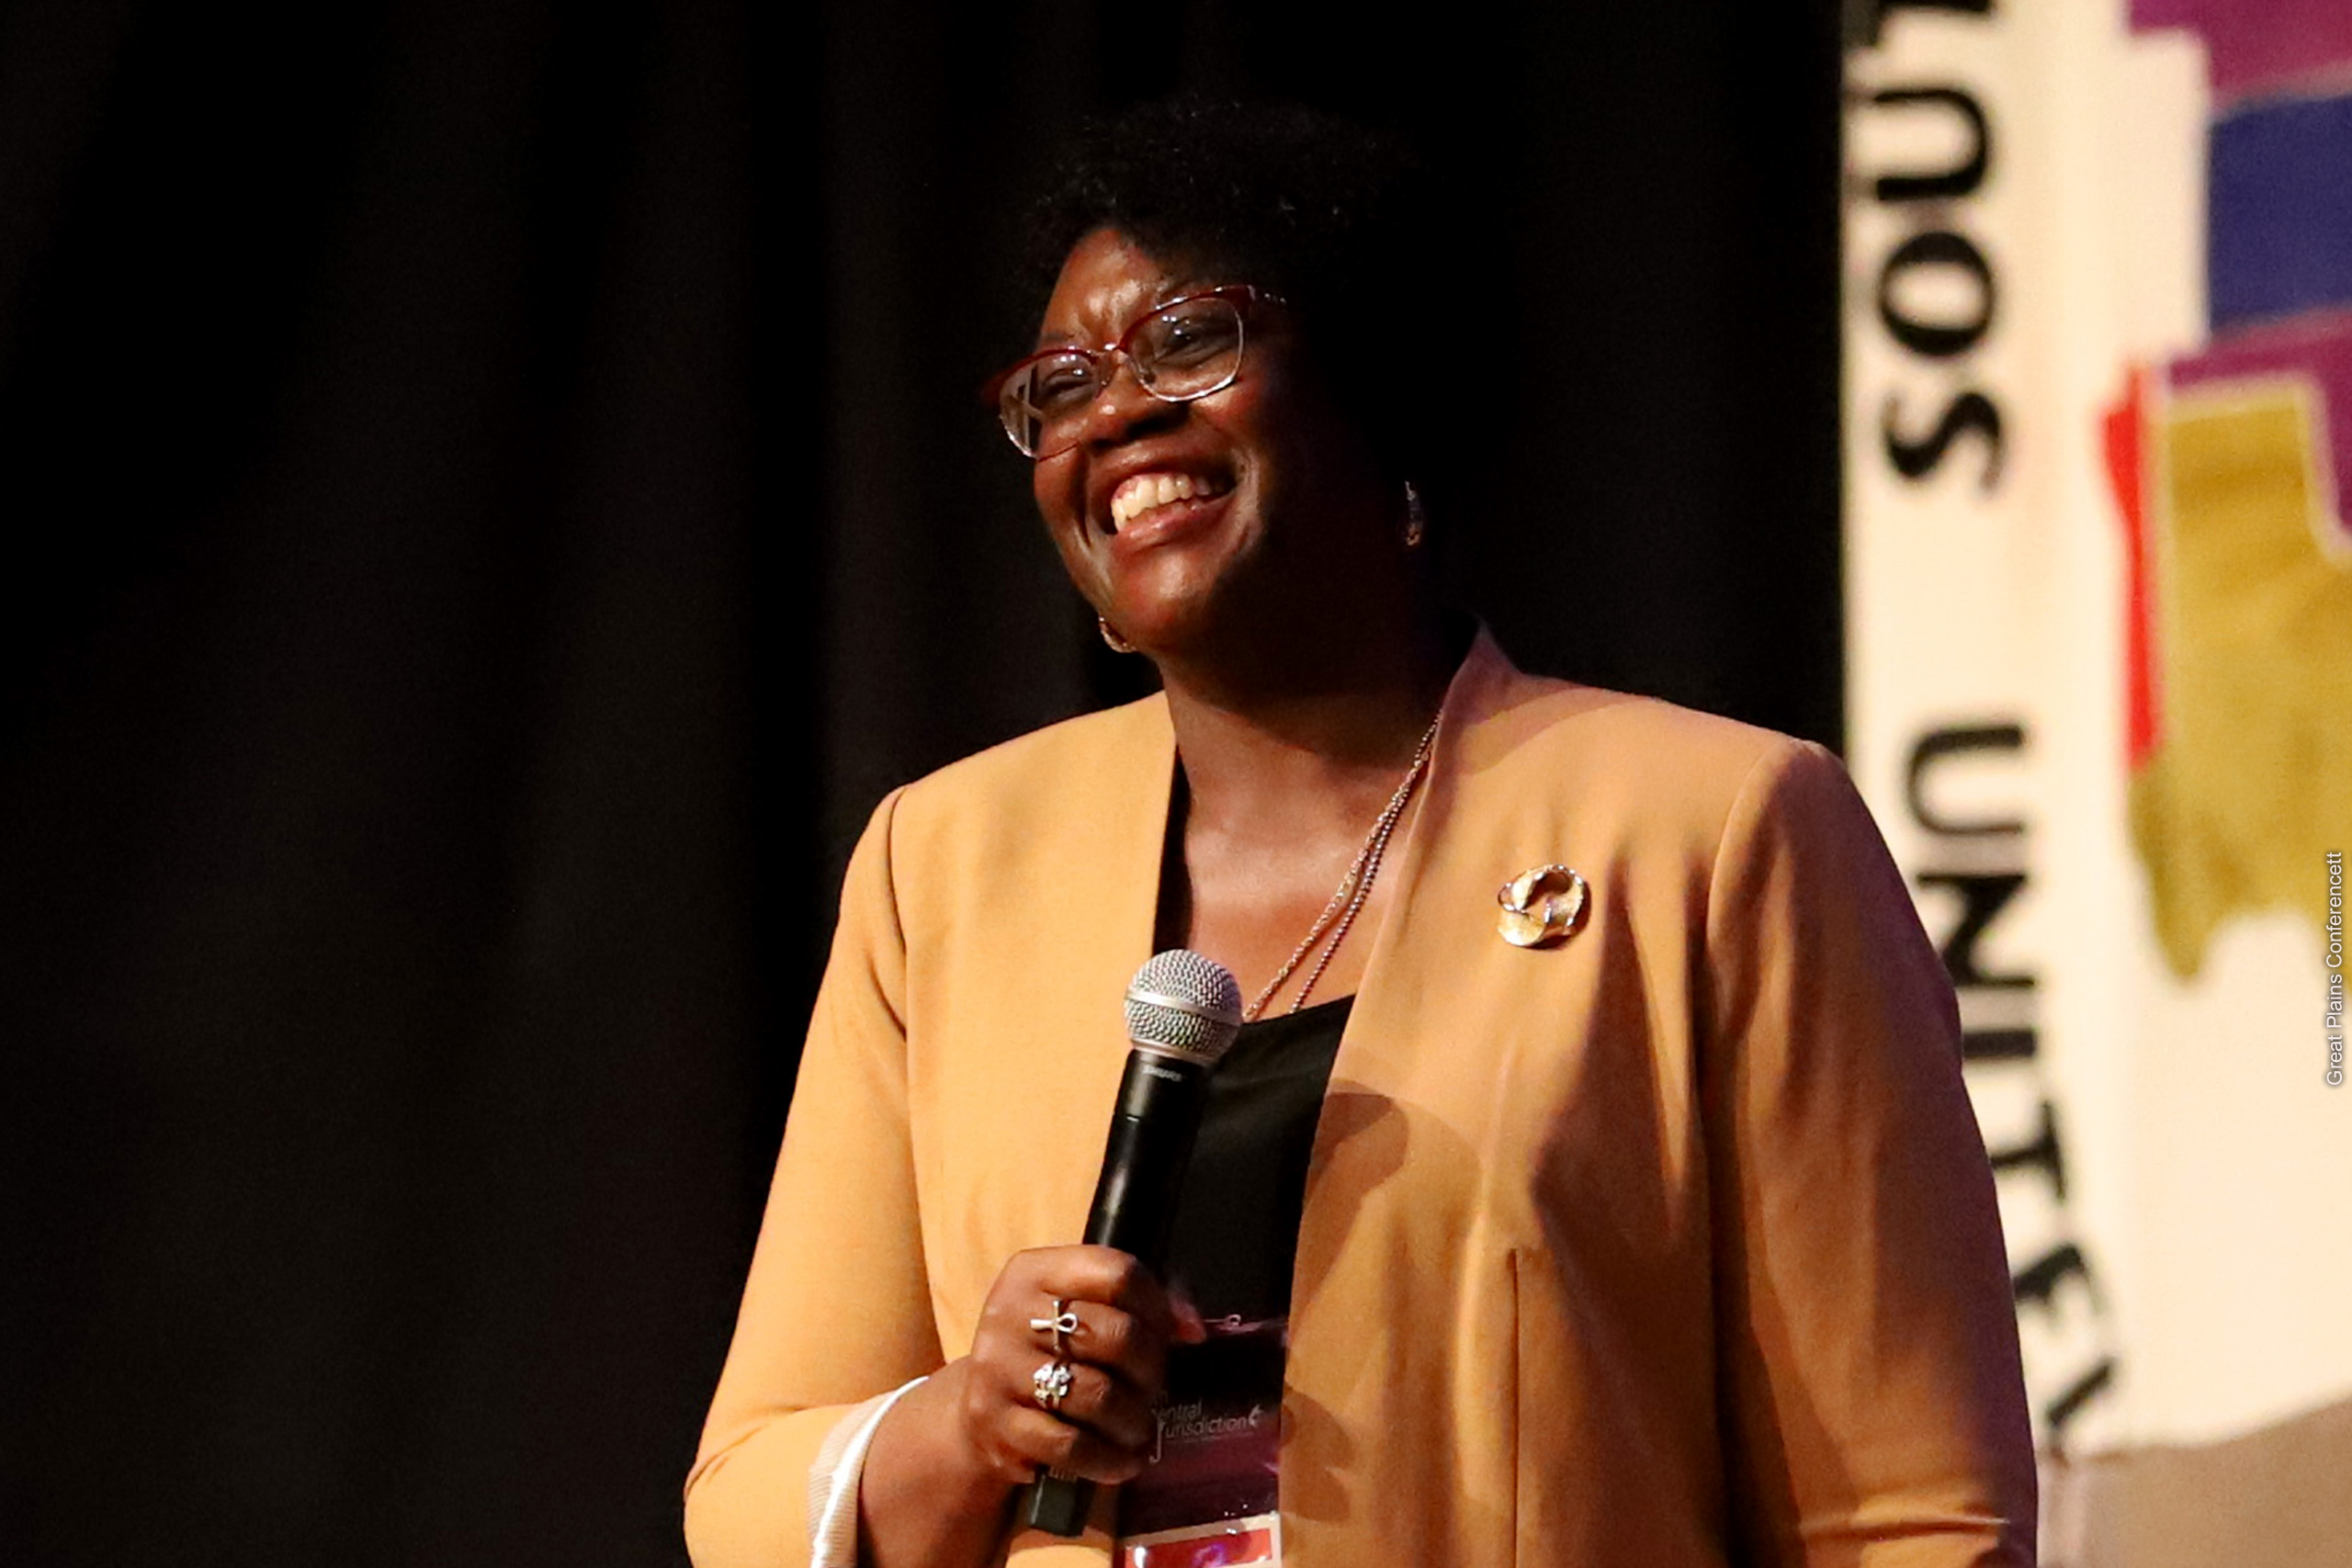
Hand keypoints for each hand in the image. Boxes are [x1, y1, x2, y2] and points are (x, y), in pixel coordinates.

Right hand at [953, 1244, 1203, 1486]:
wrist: (983, 1405)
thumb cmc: (1048, 1350)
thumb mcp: (1079, 1308)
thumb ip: (1140, 1304)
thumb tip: (1193, 1329)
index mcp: (1035, 1271)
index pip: (1118, 1273)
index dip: (1158, 1305)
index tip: (1170, 1333)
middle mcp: (1011, 1312)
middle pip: (1116, 1335)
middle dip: (1150, 1368)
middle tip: (1153, 1387)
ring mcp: (1000, 1369)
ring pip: (1098, 1395)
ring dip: (1133, 1419)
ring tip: (1139, 1426)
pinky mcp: (996, 1423)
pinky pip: (1071, 1446)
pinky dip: (1108, 1459)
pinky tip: (1124, 1461)